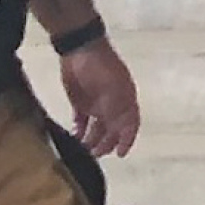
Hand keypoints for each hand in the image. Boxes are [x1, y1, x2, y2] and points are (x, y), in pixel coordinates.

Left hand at [59, 38, 141, 157]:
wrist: (79, 48)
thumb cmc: (100, 67)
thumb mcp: (113, 88)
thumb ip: (116, 109)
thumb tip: (119, 129)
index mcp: (125, 102)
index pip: (130, 125)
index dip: (127, 140)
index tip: (120, 154)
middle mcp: (112, 106)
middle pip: (112, 131)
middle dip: (105, 144)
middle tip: (95, 156)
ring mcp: (96, 104)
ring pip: (96, 129)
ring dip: (91, 141)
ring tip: (83, 151)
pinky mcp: (80, 102)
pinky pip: (81, 121)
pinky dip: (79, 130)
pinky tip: (74, 138)